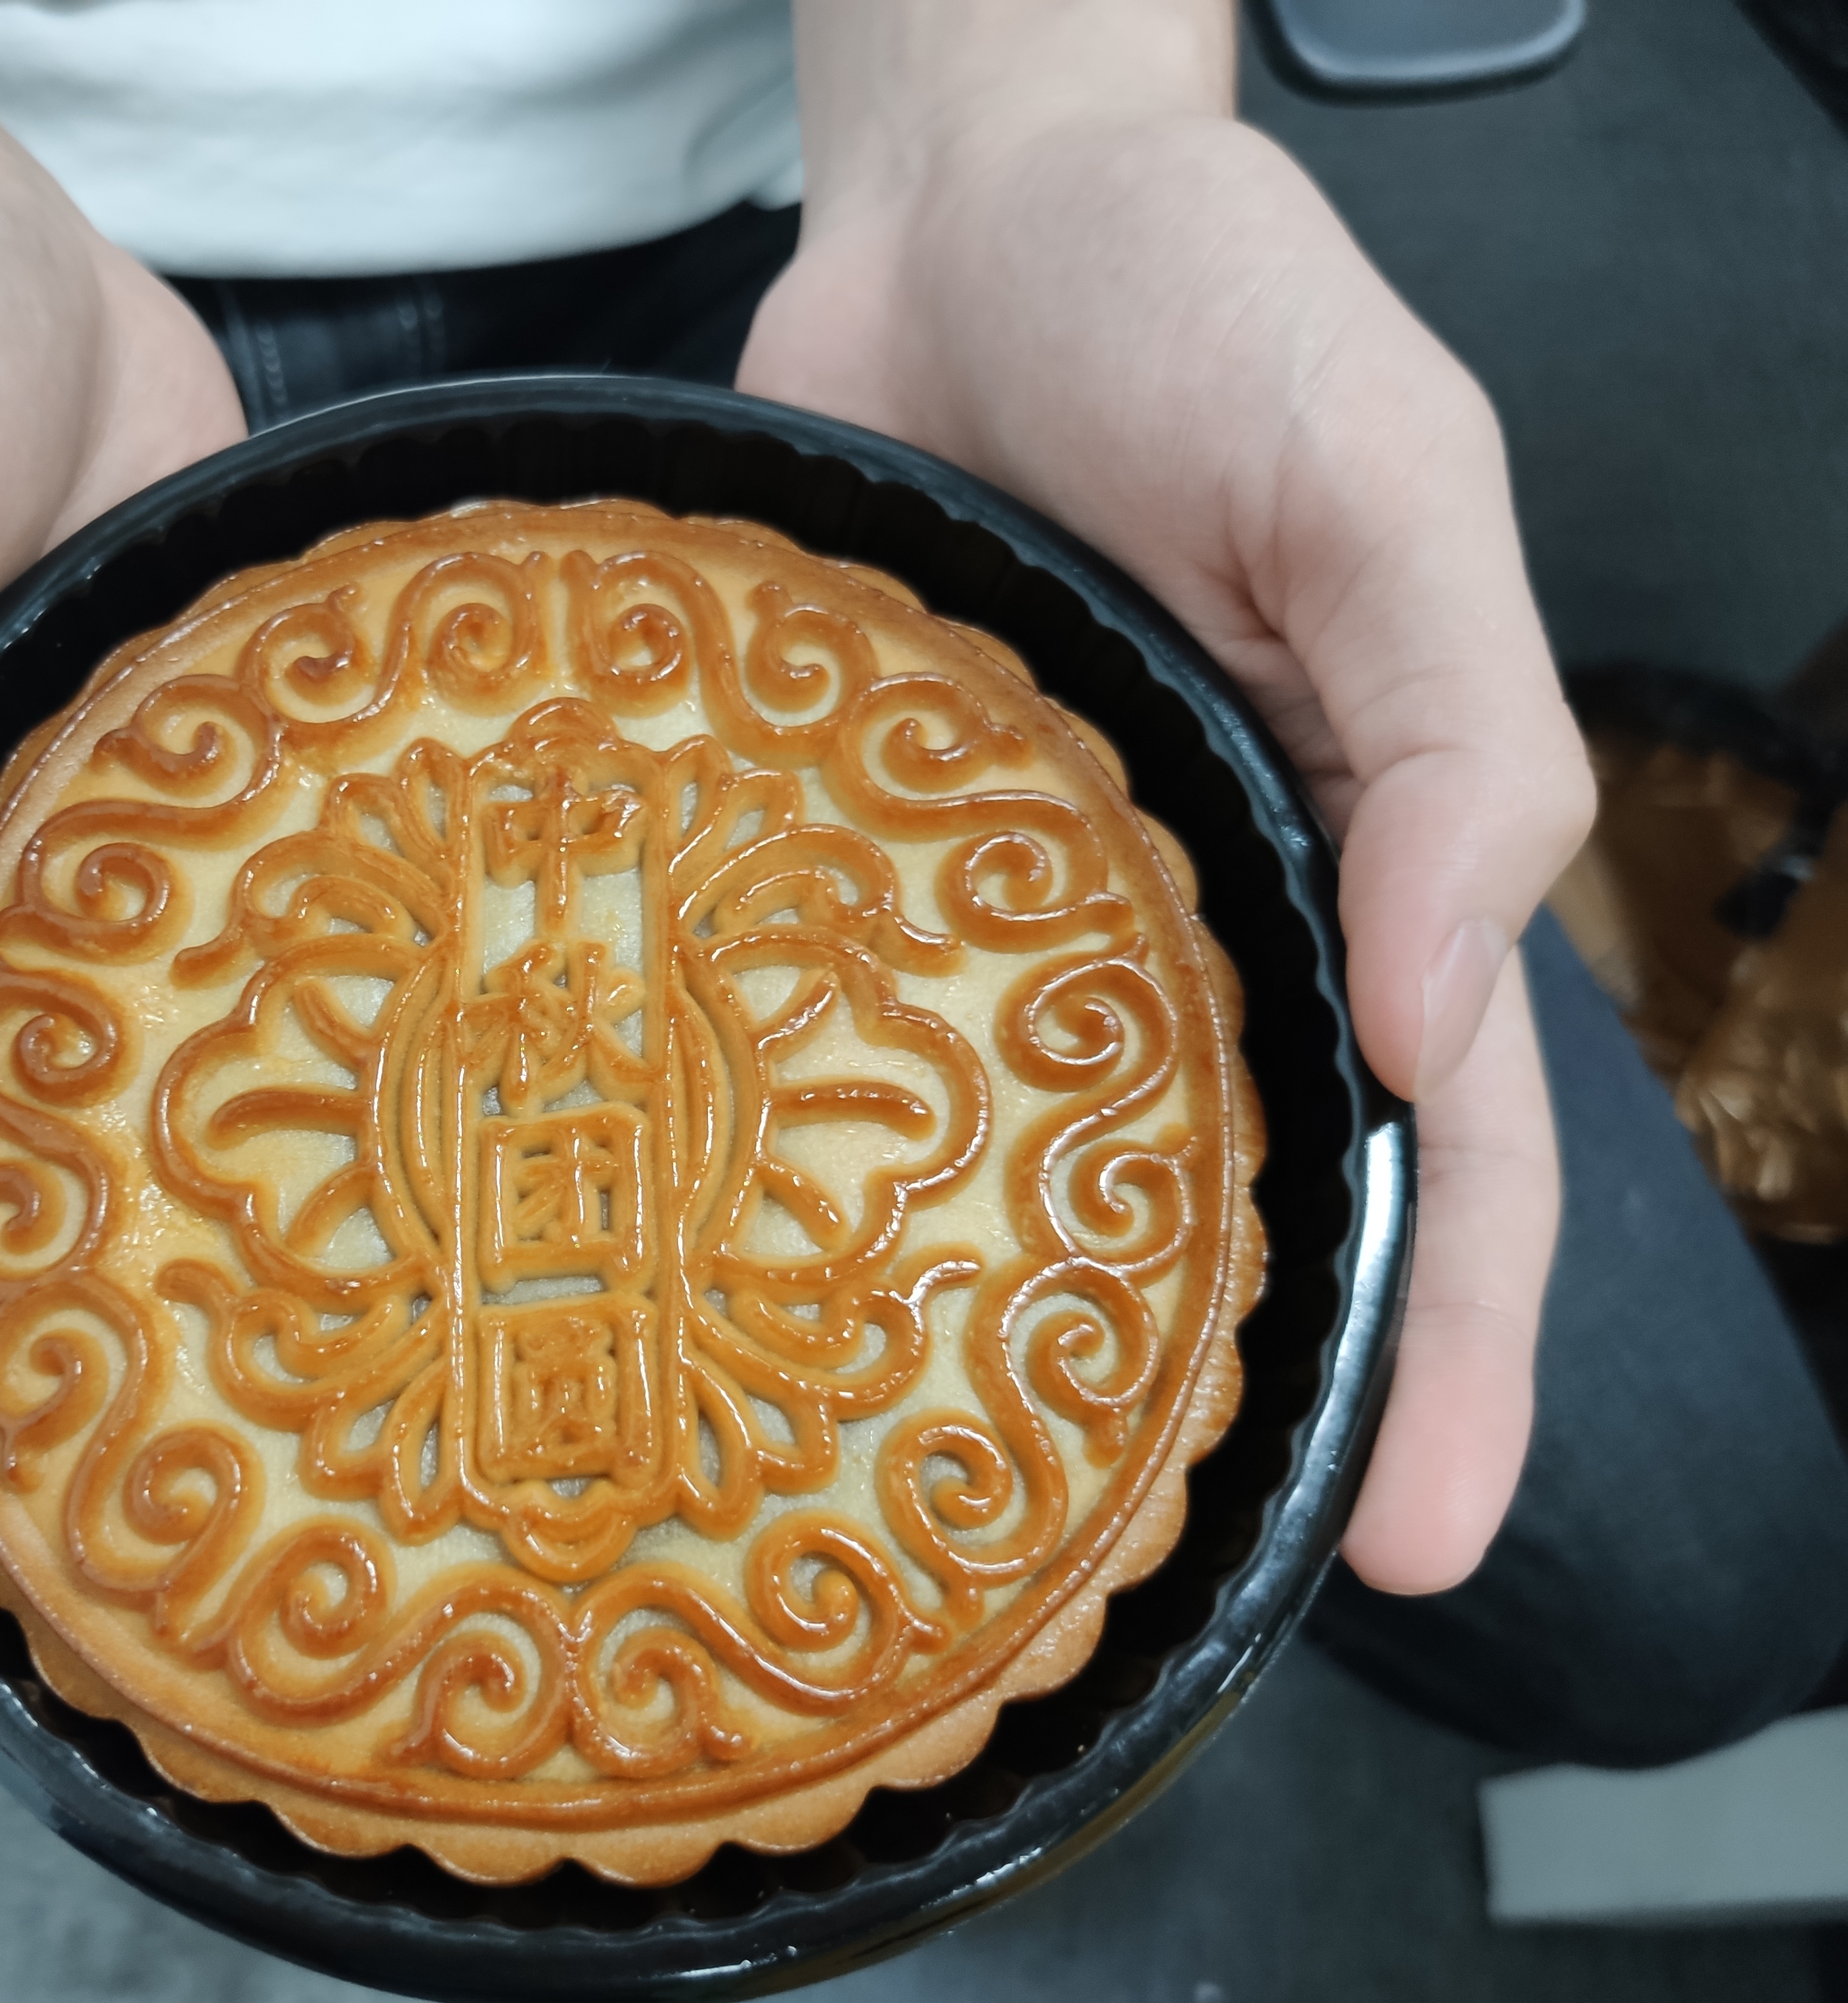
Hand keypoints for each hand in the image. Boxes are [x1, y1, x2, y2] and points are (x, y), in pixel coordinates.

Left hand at [743, 7, 1590, 1592]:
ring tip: (950, 1513)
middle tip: (1173, 1602)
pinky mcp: (853, 853)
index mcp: (1360, 849)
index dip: (1454, 1349)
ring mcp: (1010, 899)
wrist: (959, 203)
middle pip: (1241, 1196)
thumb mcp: (1388, 478)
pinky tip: (742, 1269)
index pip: (1450, 1146)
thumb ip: (1455, 730)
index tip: (1428, 1546)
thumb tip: (1444, 1013)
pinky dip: (813, 1147)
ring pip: (1035, 1149)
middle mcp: (1192, 909)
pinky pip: (838, 1021)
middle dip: (1241, 1403)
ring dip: (1018, 1326)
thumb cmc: (1201, 300)